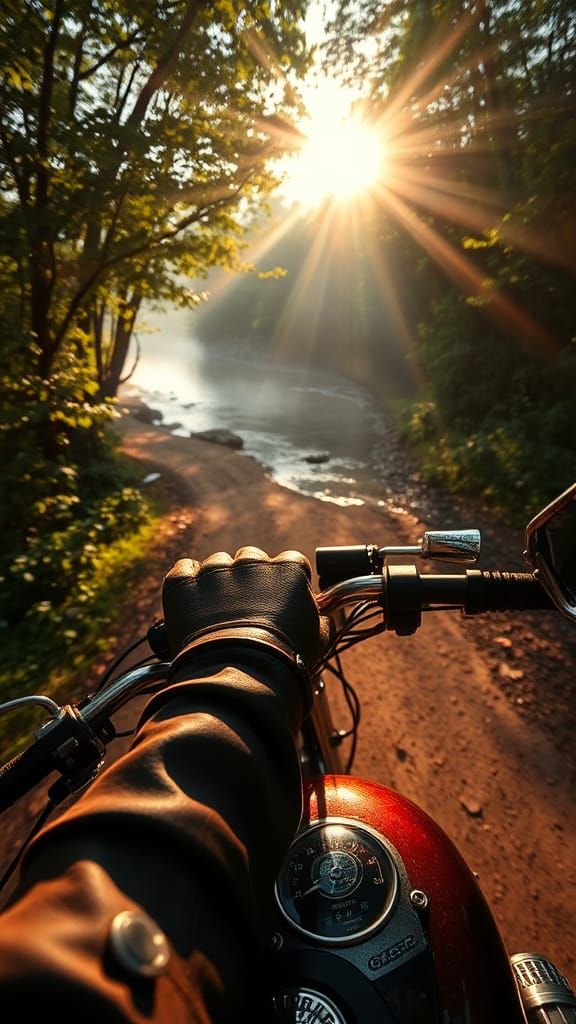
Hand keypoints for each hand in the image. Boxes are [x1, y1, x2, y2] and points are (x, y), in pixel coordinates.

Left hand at [162, 547, 326, 674]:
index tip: (280, 600)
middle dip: (250, 579)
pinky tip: (191, 604)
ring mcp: (214, 570)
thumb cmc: (284, 663)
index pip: (290, 561)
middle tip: (245, 610)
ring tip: (216, 615)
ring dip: (218, 582)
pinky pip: (183, 569)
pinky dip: (187, 584)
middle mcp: (251, 562)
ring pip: (217, 564)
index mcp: (288, 569)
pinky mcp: (183, 583)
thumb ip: (320, 618)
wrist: (240, 679)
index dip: (284, 581)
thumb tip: (320, 615)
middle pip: (251, 559)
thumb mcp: (317, 640)